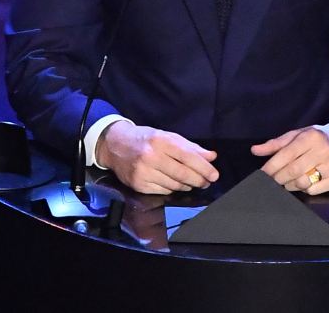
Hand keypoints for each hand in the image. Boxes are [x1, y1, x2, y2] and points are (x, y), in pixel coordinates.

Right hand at [97, 122, 218, 194]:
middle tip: (206, 181)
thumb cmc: (145, 139)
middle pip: (182, 173)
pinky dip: (173, 189)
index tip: (214, 174)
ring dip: (187, 185)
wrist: (115, 145)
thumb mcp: (167, 136)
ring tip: (192, 182)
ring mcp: (143, 172)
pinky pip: (163, 191)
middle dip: (199, 180)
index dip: (204, 167)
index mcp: (161, 141)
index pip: (188, 156)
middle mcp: (151, 156)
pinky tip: (176, 184)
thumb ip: (190, 147)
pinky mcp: (138, 185)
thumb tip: (211, 157)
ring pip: (174, 185)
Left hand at [250, 119, 328, 194]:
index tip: (261, 174)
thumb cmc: (319, 137)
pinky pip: (314, 191)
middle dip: (277, 179)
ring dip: (289, 185)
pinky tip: (302, 183)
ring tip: (285, 182)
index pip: (286, 155)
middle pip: (293, 171)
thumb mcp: (298, 134)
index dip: (271, 166)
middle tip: (270, 182)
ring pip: (302, 183)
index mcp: (311, 137)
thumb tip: (255, 150)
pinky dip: (304, 189)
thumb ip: (276, 143)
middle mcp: (323, 151)